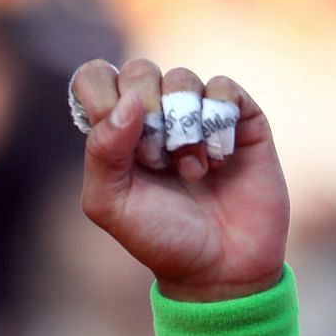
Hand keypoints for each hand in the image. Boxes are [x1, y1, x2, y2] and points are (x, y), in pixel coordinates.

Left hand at [71, 58, 288, 301]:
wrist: (219, 266)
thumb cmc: (159, 237)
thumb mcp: (111, 205)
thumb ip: (102, 154)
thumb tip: (128, 102)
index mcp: (114, 132)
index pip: (95, 77)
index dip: (101, 95)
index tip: (117, 136)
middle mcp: (154, 116)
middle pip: (139, 69)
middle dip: (147, 117)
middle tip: (155, 161)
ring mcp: (198, 114)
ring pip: (182, 78)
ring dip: (184, 129)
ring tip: (191, 171)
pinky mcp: (240, 117)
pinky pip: (224, 88)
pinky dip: (218, 124)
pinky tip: (220, 160)